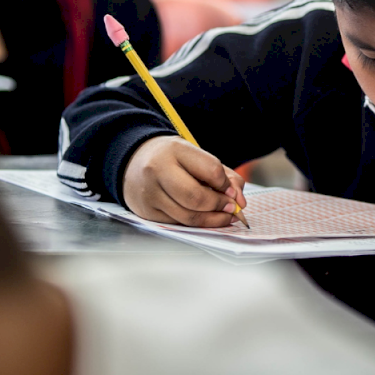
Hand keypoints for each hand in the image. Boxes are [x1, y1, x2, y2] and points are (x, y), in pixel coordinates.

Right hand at [124, 135, 247, 226]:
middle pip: (197, 197)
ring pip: (188, 216)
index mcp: (175, 150)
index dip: (228, 185)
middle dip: (220, 206)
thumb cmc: (172, 159)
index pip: (211, 170)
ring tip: (225, 216)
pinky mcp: (147, 212)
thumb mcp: (197, 157)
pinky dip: (198, 224)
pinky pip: (179, 223)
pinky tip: (207, 219)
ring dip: (213, 220)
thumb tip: (240, 201)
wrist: (133, 161)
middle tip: (232, 208)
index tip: (234, 192)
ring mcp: (150, 193)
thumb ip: (224, 176)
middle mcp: (158, 171)